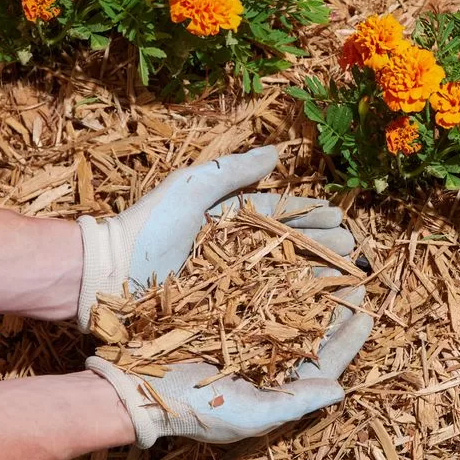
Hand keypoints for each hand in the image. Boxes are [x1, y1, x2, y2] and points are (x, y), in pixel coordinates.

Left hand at [76, 146, 352, 331]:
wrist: (107, 276)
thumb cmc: (147, 227)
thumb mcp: (190, 188)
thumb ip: (234, 171)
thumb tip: (277, 152)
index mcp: (227, 216)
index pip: (277, 212)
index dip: (308, 214)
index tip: (338, 216)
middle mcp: (232, 247)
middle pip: (285, 244)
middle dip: (320, 243)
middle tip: (352, 247)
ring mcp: (227, 279)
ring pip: (279, 274)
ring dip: (313, 273)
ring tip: (343, 275)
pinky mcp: (221, 307)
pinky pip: (261, 303)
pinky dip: (289, 302)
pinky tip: (313, 306)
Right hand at [86, 272, 371, 446]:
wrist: (133, 385)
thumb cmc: (192, 409)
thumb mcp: (248, 413)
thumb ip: (296, 402)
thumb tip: (341, 390)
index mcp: (276, 380)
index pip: (323, 358)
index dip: (349, 338)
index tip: (368, 314)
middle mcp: (265, 351)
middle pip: (311, 324)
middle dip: (335, 302)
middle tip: (358, 276)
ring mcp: (244, 328)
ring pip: (288, 300)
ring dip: (311, 280)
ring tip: (333, 257)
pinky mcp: (222, 307)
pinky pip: (256, 285)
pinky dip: (275, 268)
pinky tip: (289, 251)